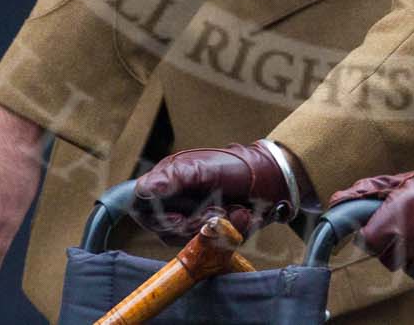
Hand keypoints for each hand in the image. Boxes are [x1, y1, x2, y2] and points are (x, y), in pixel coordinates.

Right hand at [131, 142, 301, 241]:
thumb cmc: (237, 166)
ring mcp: (193, 219)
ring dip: (217, 229)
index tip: (179, 218)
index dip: (155, 217)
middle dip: (195, 224)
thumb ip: (175, 178)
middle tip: (217, 210)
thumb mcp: (205, 168)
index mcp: (169, 181)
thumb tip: (144, 189)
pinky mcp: (211, 234)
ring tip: (238, 210)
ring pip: (188, 241)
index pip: (141, 205)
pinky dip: (231, 234)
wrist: (273, 178)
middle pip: (165, 229)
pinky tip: (244, 217)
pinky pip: (212, 247)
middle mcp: (176, 202)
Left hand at [332, 163, 413, 283]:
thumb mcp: (404, 181)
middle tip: (410, 228)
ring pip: (413, 270)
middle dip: (395, 247)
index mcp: (402, 213)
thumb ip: (369, 192)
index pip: (370, 241)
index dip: (373, 236)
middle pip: (390, 260)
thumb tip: (336, 201)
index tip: (379, 230)